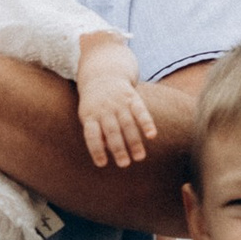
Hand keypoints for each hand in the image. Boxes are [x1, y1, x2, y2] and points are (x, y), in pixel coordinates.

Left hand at [77, 41, 158, 171]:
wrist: (103, 74)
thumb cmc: (95, 105)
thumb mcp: (88, 117)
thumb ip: (95, 134)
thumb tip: (106, 151)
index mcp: (90, 115)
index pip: (91, 135)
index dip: (96, 149)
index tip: (102, 164)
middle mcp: (105, 109)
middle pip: (112, 131)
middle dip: (118, 148)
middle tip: (124, 164)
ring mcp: (119, 103)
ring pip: (127, 124)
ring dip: (134, 141)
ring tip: (139, 158)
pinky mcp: (132, 98)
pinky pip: (141, 111)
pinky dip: (147, 123)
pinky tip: (152, 136)